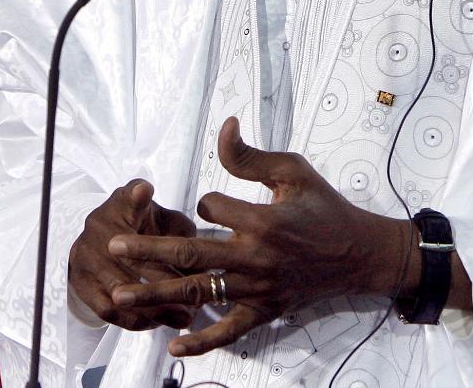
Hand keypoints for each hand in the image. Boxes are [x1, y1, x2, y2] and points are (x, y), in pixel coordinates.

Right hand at [68, 179, 198, 329]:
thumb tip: (203, 261)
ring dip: (154, 307)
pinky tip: (158, 324)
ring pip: (120, 287)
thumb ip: (182, 233)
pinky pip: (108, 309)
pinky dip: (135, 319)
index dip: (135, 195)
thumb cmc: (145, 232)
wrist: (101, 248)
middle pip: (130, 255)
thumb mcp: (165, 222)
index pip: (128, 196)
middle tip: (194, 298)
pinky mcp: (80, 282)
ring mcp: (85, 254)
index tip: (144, 191)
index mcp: (123, 203)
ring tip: (183, 316)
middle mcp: (99, 224)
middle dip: (165, 279)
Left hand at [107, 117, 412, 356]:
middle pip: (189, 254)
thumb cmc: (324, 208)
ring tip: (120, 295)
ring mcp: (257, 290)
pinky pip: (228, 331)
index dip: (204, 202)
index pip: (210, 208)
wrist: (359, 253)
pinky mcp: (263, 312)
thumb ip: (251, 156)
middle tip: (113, 246)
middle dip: (146, 250)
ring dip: (157, 295)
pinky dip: (202, 341)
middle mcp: (255, 258)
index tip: (214, 204)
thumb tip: (224, 126)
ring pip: (199, 292)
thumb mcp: (292, 171)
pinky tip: (173, 346)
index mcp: (262, 221)